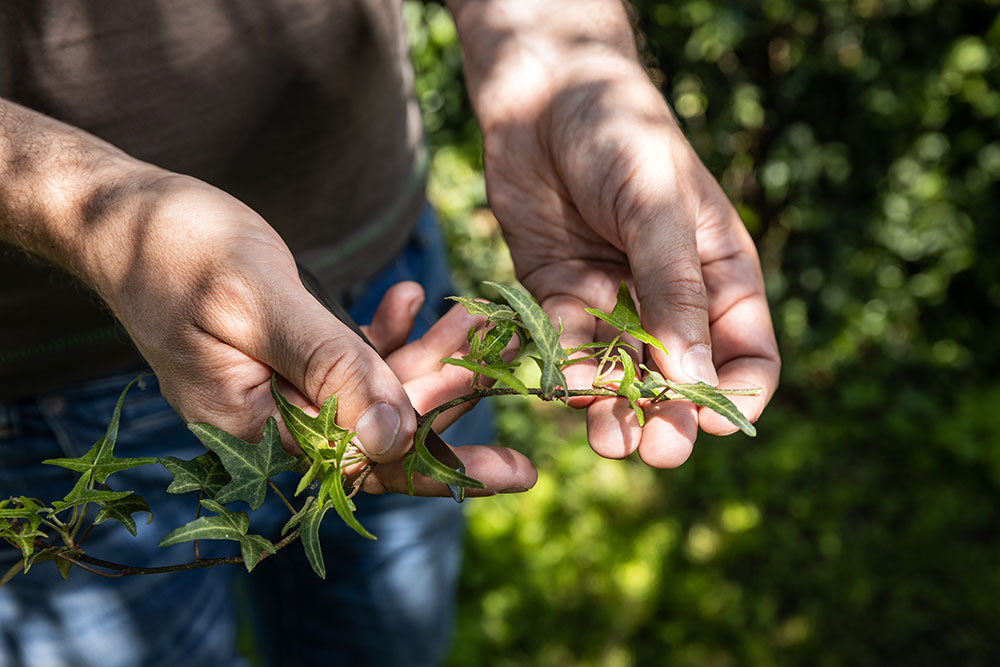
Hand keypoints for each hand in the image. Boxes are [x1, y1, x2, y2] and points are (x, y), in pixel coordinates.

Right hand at [83, 173, 525, 498]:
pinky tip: (410, 296)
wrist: (121, 215)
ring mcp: (279, 397)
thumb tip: (396, 439)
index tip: (517, 470)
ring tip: (476, 316)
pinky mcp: (289, 365)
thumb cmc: (176, 247)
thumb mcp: (261, 303)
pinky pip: (351, 364)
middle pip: (381, 434)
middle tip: (514, 355)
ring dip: (427, 356)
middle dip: (448, 393)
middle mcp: (270, 429)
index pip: (367, 470)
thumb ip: (329, 369)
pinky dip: (384, 334)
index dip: (445, 463)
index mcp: (255, 433)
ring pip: (374, 394)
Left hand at [452, 4, 779, 467]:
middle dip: (667, 417)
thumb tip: (697, 380)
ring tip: (603, 435)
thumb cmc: (620, 132)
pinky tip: (549, 377)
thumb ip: (675, 291)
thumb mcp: (659, 206)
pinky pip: (560, 347)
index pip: (746, 355)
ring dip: (610, 406)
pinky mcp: (557, 296)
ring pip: (617, 374)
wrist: (541, 95)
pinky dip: (556, 366)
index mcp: (718, 276)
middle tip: (652, 451)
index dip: (736, 396)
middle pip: (677, 378)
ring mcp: (611, 301)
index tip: (714, 424)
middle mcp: (668, 298)